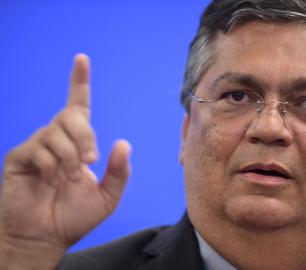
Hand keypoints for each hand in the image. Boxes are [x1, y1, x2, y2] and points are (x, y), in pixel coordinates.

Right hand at [0, 54, 130, 268]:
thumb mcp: (107, 197)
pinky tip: (49, 181)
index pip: (78, 106)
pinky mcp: (20, 158)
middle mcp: (57, 140)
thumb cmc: (73, 217)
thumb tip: (123, 143)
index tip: (82, 59)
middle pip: (72, 116)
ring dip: (69, 156)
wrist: (44, 237)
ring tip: (67, 178)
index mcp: (77, 144)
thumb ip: (119, 172)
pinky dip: (51, 166)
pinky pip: (40, 149)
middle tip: (90, 160)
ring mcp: (37, 147)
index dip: (79, 82)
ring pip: (57, 132)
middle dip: (86, 136)